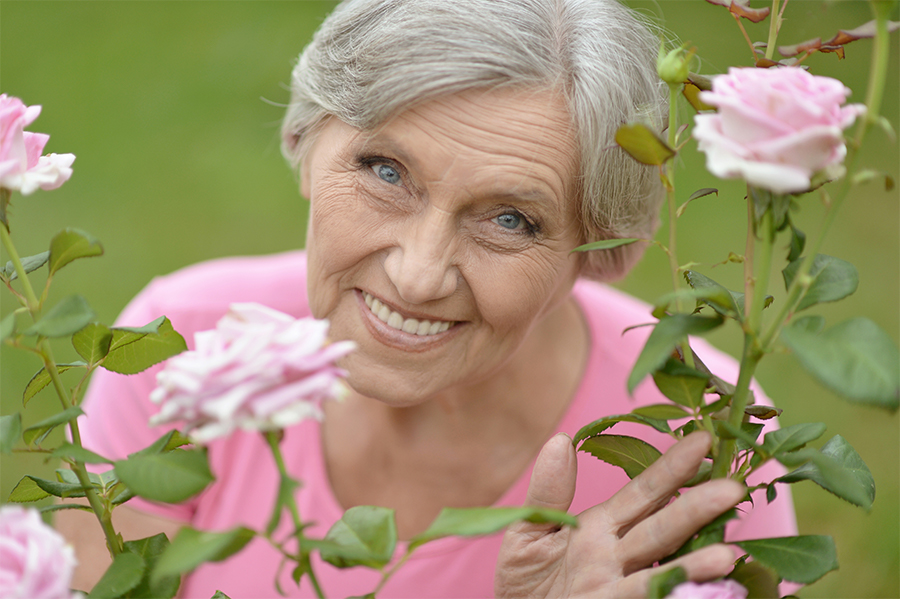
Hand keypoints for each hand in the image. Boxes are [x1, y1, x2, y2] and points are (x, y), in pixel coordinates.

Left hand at [495, 431, 744, 597]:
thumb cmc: (526, 581)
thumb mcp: (529, 531)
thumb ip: (548, 491)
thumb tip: (560, 440)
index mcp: (601, 527)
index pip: (643, 493)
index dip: (671, 468)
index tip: (701, 439)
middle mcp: (618, 557)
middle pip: (663, 529)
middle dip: (697, 510)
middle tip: (734, 487)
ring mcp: (617, 590)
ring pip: (661, 574)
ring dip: (693, 567)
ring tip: (727, 555)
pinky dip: (671, 595)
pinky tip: (696, 592)